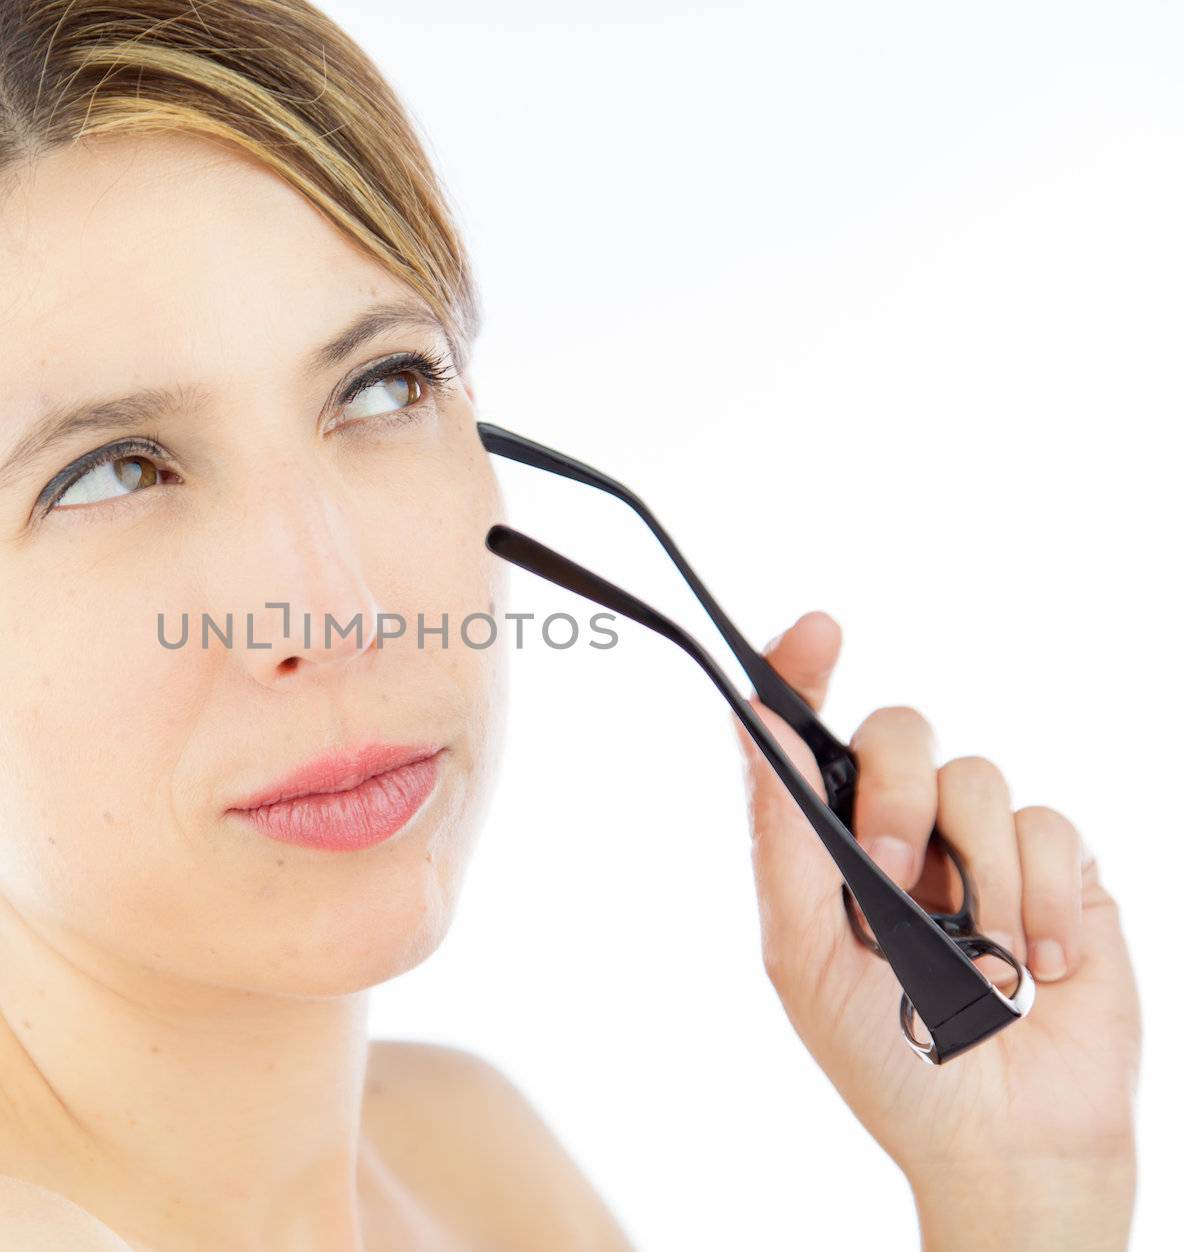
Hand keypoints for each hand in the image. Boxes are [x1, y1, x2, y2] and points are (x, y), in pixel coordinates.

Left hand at [729, 611, 1140, 1239]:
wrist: (1005, 1141)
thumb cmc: (888, 1058)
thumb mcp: (805, 954)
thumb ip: (783, 840)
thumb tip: (761, 730)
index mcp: (829, 848)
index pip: (811, 738)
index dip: (803, 673)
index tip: (814, 630)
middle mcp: (903, 832)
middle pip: (897, 732)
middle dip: (894, 794)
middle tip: (895, 871)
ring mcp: (983, 848)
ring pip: (977, 776)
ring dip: (977, 872)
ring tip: (985, 958)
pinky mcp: (1060, 870)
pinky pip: (1050, 822)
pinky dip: (1041, 897)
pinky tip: (1041, 967)